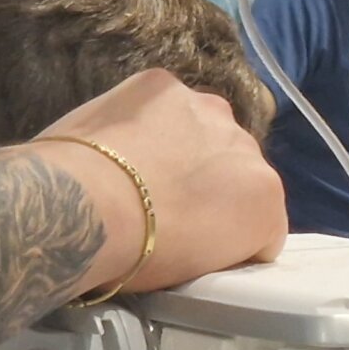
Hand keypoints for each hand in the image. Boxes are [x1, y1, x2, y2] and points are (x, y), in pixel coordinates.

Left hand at [33, 70, 285, 293]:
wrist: (82, 207)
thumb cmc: (141, 255)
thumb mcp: (203, 266)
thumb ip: (224, 238)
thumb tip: (209, 225)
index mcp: (266, 195)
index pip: (265, 220)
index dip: (234, 235)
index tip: (203, 243)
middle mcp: (250, 146)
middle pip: (239, 169)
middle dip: (214, 185)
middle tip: (170, 206)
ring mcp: (207, 108)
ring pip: (207, 131)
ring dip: (188, 146)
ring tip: (144, 170)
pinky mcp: (162, 82)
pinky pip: (166, 104)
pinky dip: (151, 119)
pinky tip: (124, 141)